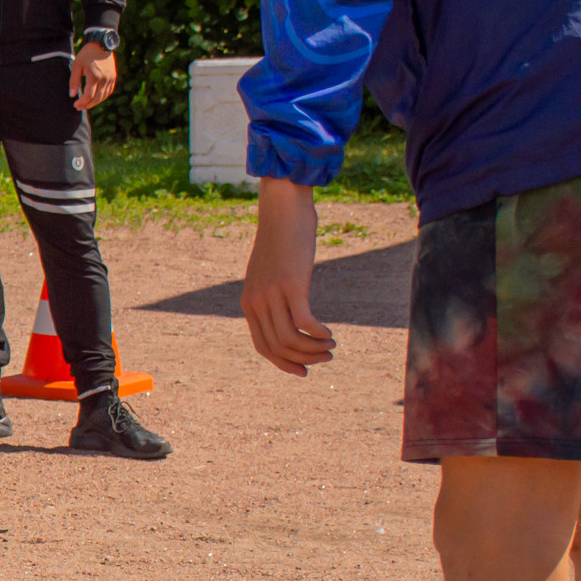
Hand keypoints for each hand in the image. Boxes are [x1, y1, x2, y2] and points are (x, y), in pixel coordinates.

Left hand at [70, 42, 117, 111]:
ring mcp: (111, 78)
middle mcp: (104, 79)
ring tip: (86, 104)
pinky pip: (109, 91)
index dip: (82, 103)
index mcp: (94, 76)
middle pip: (97, 99)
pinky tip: (95, 98)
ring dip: (94, 102)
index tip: (75, 105)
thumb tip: (72, 95)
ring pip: (103, 96)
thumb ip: (73, 81)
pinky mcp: (114, 77)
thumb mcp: (76, 66)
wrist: (102, 44)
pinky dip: (102, 97)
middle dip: (87, 105)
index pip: (89, 96)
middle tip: (79, 107)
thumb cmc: (86, 54)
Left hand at [241, 178, 335, 375]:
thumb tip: (288, 313)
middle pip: (278, 347)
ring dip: (314, 348)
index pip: (263, 346)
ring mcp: (272, 294)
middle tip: (326, 356)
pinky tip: (329, 332)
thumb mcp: (272, 272)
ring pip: (291, 339)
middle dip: (304, 360)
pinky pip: (304, 322)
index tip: (304, 371)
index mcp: (249, 303)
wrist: (282, 209)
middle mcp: (256, 302)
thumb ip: (275, 294)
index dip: (284, 364)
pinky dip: (318, 333)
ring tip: (331, 345)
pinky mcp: (291, 284)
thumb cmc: (281, 239)